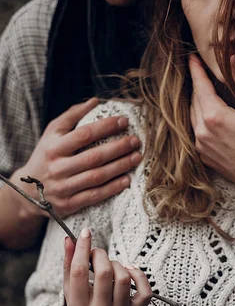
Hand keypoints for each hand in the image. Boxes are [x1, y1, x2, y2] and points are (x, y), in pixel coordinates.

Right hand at [12, 98, 141, 218]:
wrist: (27, 191)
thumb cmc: (46, 155)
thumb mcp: (52, 133)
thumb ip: (72, 116)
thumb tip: (96, 101)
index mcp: (54, 146)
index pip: (84, 134)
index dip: (106, 127)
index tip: (124, 121)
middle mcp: (57, 167)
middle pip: (93, 157)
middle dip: (118, 148)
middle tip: (135, 140)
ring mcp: (63, 187)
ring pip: (96, 177)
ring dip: (120, 167)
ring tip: (137, 157)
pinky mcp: (69, 204)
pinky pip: (95, 195)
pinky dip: (113, 188)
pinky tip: (127, 180)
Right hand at [63, 228, 151, 305]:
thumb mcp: (69, 289)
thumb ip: (69, 264)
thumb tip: (69, 239)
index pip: (79, 272)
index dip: (83, 248)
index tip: (86, 232)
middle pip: (103, 273)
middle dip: (100, 255)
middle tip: (96, 254)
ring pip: (123, 278)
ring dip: (117, 264)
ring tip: (109, 266)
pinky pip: (144, 290)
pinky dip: (138, 275)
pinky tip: (129, 270)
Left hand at [189, 54, 234, 205]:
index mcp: (215, 117)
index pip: (201, 86)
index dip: (196, 70)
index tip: (192, 57)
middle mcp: (202, 132)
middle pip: (195, 100)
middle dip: (198, 84)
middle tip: (200, 70)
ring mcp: (201, 146)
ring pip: (193, 116)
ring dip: (198, 101)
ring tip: (205, 90)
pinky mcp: (204, 156)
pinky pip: (197, 131)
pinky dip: (201, 118)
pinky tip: (210, 113)